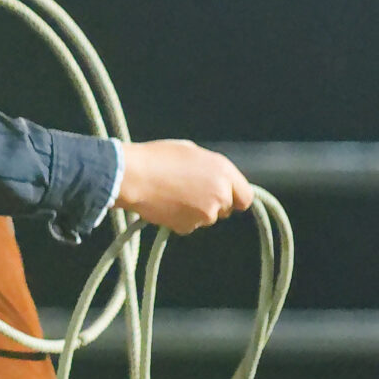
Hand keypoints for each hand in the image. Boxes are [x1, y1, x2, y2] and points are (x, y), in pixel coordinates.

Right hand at [115, 139, 253, 234]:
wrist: (132, 176)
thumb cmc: (157, 158)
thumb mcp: (191, 152)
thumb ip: (211, 168)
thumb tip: (216, 179)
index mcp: (223, 171)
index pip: (245, 196)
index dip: (234, 198)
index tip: (224, 198)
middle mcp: (220, 193)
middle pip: (226, 209)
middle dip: (212, 204)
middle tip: (190, 193)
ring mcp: (205, 213)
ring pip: (206, 218)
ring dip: (195, 211)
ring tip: (173, 196)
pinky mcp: (187, 226)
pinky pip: (188, 225)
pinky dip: (179, 219)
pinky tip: (165, 205)